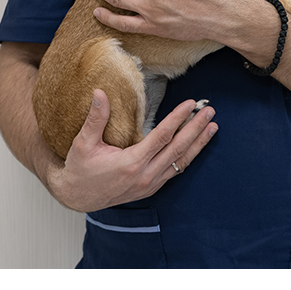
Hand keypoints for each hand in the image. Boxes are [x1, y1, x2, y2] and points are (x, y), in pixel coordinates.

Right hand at [47, 89, 216, 212]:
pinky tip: (197, 145)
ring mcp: (150, 184)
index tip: (191, 104)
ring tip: (212, 126)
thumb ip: (95, 118)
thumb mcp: (83, 143)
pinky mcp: (151, 187)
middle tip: (209, 110)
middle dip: (196, 128)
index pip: (162, 136)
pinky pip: (175, 170)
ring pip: (181, 161)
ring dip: (198, 143)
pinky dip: (188, 156)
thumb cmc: (80, 169)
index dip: (178, 119)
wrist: (77, 197)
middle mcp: (145, 175)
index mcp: (131, 163)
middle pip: (178, 148)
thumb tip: (100, 93)